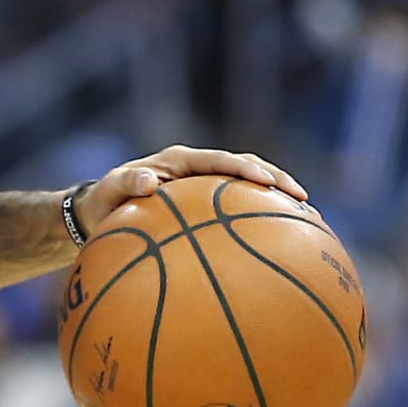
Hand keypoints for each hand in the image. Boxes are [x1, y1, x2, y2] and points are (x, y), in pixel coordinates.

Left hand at [73, 144, 306, 239]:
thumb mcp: (108, 192)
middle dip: (276, 180)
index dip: (244, 168)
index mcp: (179, 161)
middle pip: (246, 167)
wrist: (100, 212)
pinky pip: (237, 212)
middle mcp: (196, 169)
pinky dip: (259, 222)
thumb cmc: (104, 202)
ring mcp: (204, 187)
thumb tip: (147, 182)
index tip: (266, 181)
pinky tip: (281, 247)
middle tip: (302, 198)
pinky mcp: (206, 206)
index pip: (220, 160)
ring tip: (308, 219)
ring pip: (248, 188)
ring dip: (275, 199)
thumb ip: (125, 184)